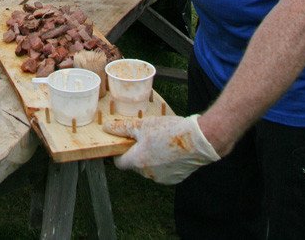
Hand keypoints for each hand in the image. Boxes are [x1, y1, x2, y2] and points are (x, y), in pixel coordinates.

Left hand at [103, 114, 220, 184]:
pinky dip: (163, 162)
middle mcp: (148, 174)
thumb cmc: (169, 131)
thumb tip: (106, 128)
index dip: (119, 152)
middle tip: (145, 136)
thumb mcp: (143, 125)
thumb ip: (123, 128)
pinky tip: (170, 148)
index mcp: (138, 161)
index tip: (124, 142)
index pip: (119, 163)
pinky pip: (162, 171)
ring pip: (149, 167)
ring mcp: (162, 179)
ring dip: (151, 157)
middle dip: (137, 152)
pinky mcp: (174, 179)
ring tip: (160, 140)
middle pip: (135, 164)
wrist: (198, 141)